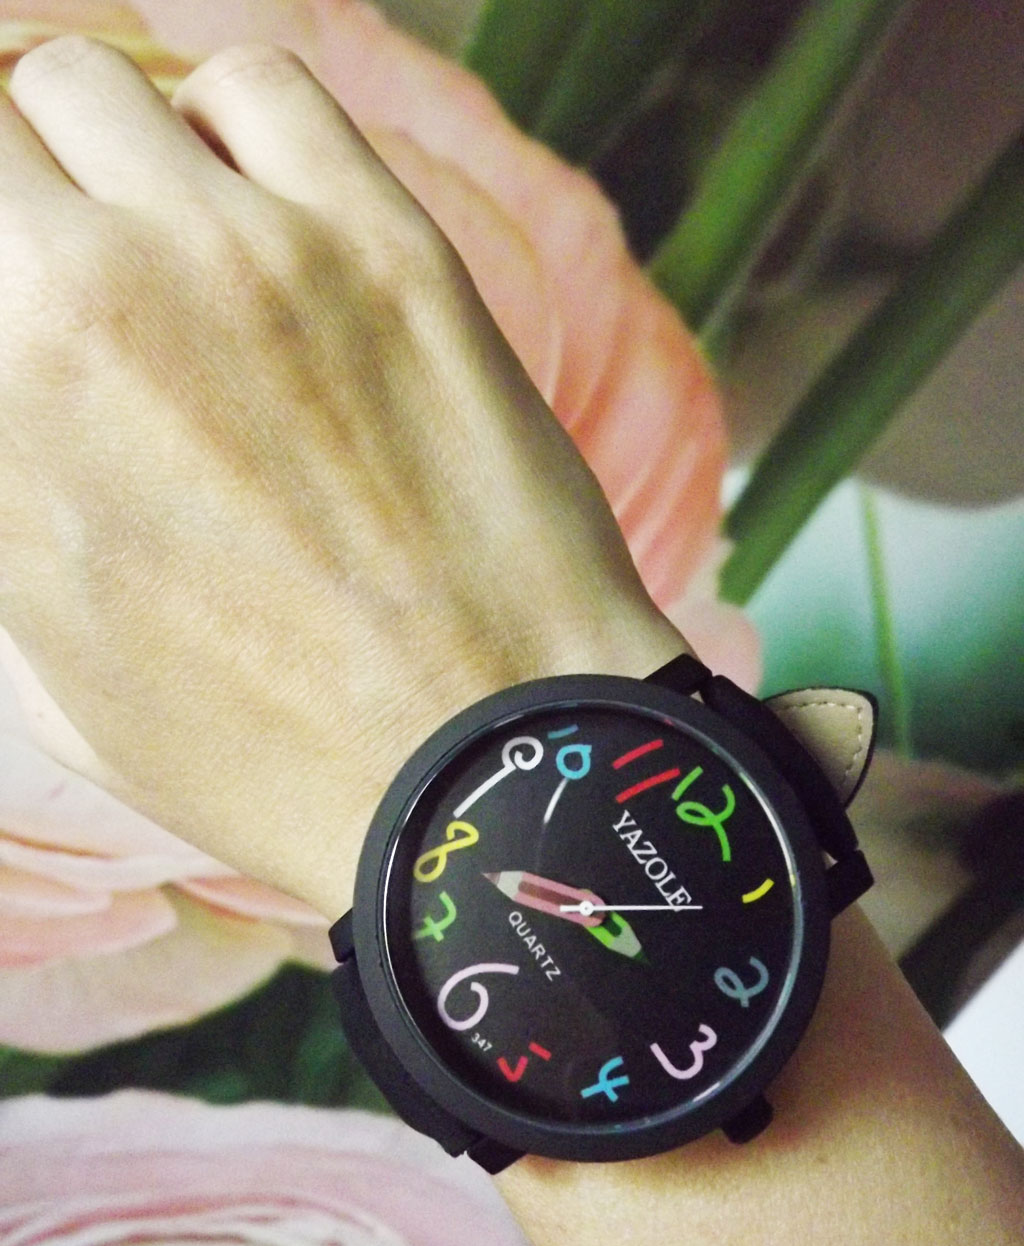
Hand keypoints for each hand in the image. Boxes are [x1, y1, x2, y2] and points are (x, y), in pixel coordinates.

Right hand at [0, 37, 686, 915]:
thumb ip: (11, 507)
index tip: (20, 295)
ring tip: (155, 229)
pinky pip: (261, 91)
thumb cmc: (265, 753)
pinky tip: (258, 210)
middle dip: (16, 185)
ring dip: (105, 146)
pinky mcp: (384, 245)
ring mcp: (245, 255)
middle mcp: (89, 300)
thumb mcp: (57, 674)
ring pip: (100, 79)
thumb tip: (24, 410)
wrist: (474, 767)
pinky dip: (230, 129)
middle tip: (60, 245)